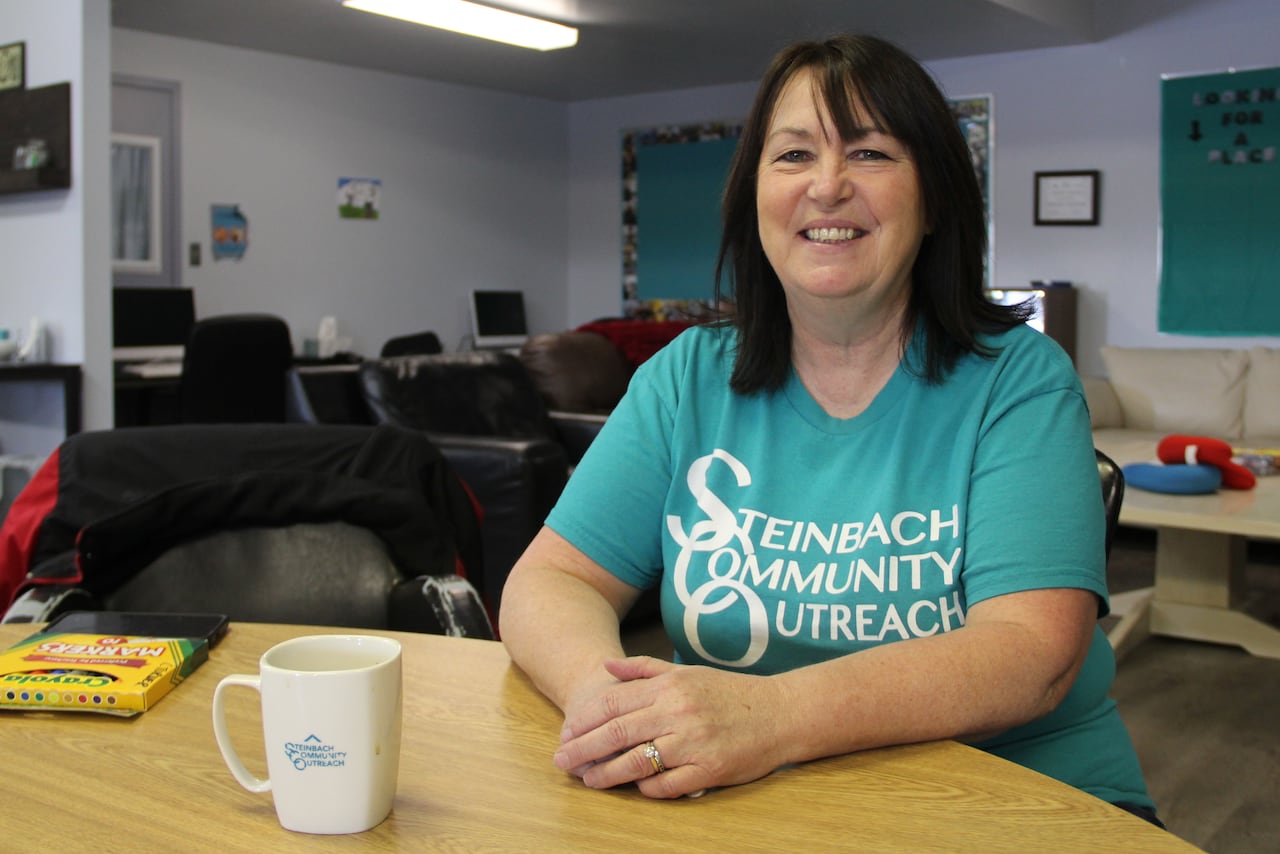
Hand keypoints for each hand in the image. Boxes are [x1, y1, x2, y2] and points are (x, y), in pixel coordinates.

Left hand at [554, 656, 788, 798]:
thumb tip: (605, 667)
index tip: (565, 733)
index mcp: (670, 687)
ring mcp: (694, 743)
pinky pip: (669, 785)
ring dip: (608, 774)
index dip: (584, 721)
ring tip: (590, 780)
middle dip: (584, 749)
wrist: (780, 713)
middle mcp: (678, 713)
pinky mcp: (710, 769)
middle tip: (561, 761)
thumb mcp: (686, 673)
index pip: (614, 703)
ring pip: (638, 762)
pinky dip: (649, 789)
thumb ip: (644, 669)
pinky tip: (635, 789)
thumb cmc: (729, 693)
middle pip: (618, 734)